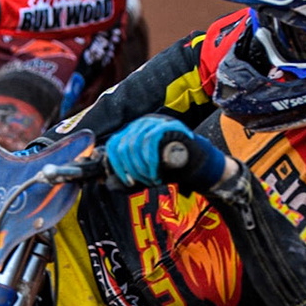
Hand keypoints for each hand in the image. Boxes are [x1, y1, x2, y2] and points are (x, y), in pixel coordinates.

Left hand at [105, 115, 234, 192]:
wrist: (198, 166)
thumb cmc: (170, 169)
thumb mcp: (143, 174)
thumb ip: (126, 176)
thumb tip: (106, 183)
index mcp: (134, 131)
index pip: (114, 144)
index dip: (114, 164)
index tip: (125, 181)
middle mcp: (142, 123)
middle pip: (123, 145)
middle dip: (131, 169)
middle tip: (143, 182)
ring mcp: (156, 122)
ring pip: (135, 145)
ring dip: (141, 168)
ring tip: (152, 179)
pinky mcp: (168, 125)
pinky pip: (150, 142)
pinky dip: (150, 163)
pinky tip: (157, 175)